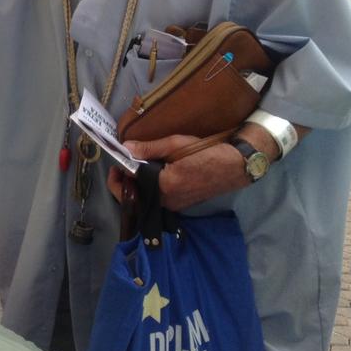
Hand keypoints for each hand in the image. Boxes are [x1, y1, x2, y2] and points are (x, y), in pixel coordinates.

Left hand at [105, 135, 248, 211]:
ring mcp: (176, 206)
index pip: (131, 187)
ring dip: (138, 186)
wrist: (235, 166)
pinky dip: (151, 189)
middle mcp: (168, 201)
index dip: (118, 178)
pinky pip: (159, 199)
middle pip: (136, 197)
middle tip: (123, 167)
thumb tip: (125, 148)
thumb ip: (148, 148)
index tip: (115, 166)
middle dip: (126, 183)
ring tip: (135, 168)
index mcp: (164, 187)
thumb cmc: (206, 152)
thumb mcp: (175, 144)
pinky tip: (151, 175)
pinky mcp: (182, 205)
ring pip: (147, 199)